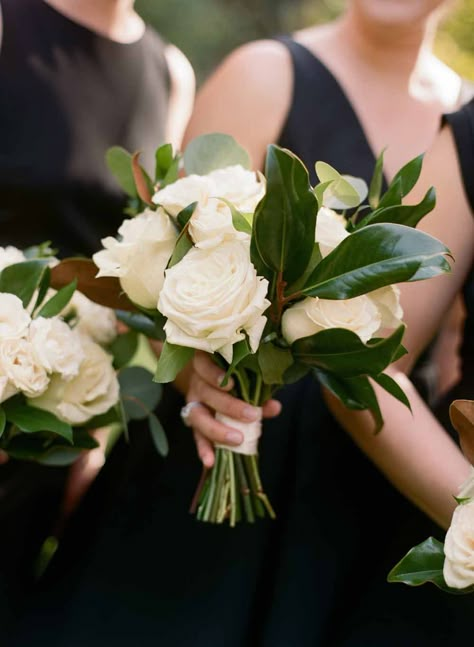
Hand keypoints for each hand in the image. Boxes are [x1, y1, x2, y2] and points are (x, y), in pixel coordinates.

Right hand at [184, 351, 280, 466]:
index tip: (231, 383)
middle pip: (206, 394)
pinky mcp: (193, 424)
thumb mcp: (243, 380)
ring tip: (237, 439)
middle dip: (229, 406)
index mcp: (206, 367)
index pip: (204, 366)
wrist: (207, 382)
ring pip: (198, 417)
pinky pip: (197, 437)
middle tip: (251, 416)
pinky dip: (204, 449)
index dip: (215, 374)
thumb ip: (257, 392)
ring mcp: (192, 404)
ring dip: (217, 430)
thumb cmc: (230, 378)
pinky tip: (210, 462)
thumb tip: (274, 407)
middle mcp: (196, 384)